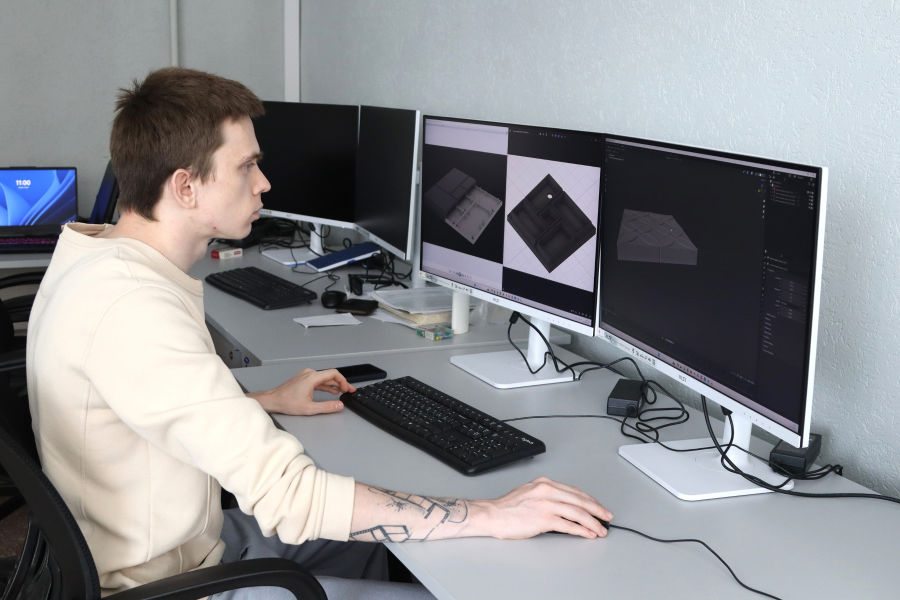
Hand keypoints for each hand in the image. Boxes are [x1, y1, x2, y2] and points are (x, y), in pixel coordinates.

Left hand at [250, 368, 355, 415]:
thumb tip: (339, 405)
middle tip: (348, 390)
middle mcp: (310, 374)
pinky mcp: (304, 379)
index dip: (343, 381)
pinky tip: (331, 390)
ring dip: (334, 384)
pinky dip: (326, 385)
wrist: (273, 400)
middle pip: (330, 375)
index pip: (334, 374)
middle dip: (341, 383)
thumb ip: (327, 406)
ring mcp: (306, 376)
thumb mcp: (309, 408)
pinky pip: (319, 380)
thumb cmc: (286, 402)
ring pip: (325, 378)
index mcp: (312, 378)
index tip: (347, 389)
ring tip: (343, 391)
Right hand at [476, 477, 612, 539]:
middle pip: (580, 500)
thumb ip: (548, 496)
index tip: (598, 507)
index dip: (590, 500)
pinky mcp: (543, 519)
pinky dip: (581, 530)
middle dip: (597, 510)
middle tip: (607, 517)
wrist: (492, 515)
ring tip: (600, 529)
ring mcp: (546, 504)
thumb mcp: (530, 493)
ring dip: (592, 522)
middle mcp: (547, 490)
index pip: (574, 491)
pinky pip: (568, 525)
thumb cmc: (507, 508)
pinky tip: (588, 534)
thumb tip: (566, 507)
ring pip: (577, 512)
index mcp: (544, 483)